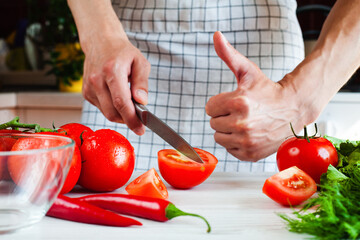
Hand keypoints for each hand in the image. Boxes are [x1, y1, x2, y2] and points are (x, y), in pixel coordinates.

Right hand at [82, 34, 149, 134]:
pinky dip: (112, 109)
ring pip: (106, 113)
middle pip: (112, 113)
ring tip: (129, 103)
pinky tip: (117, 98)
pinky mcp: (85, 92)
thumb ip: (142, 82)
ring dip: (120, 115)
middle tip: (139, 120)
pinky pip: (101, 109)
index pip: (121, 102)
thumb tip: (142, 101)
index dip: (131, 120)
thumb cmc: (122, 52)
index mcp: (112, 70)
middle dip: (127, 120)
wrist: (101, 42)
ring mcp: (88, 87)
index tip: (141, 130)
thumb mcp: (140, 62)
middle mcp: (97, 80)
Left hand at [206, 31, 306, 161]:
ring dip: (228, 130)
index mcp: (238, 102)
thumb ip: (228, 55)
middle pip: (213, 123)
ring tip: (245, 123)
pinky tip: (249, 134)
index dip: (220, 103)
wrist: (293, 110)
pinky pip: (229, 149)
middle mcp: (242, 124)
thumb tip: (216, 36)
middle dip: (224, 116)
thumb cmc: (268, 91)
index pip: (209, 108)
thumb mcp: (248, 71)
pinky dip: (236, 143)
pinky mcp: (250, 154)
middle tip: (242, 112)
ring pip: (219, 137)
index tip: (235, 101)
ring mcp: (246, 141)